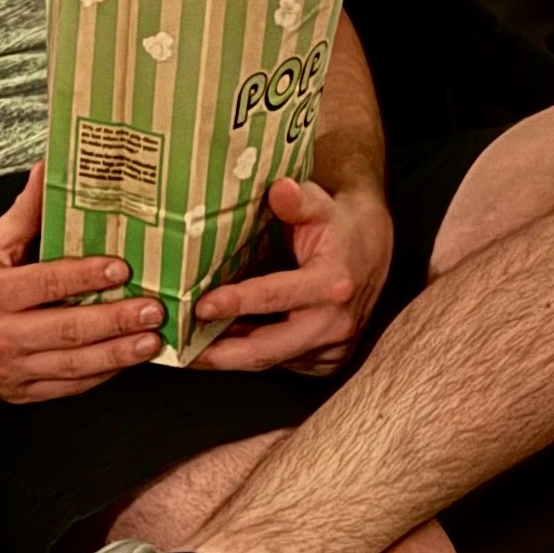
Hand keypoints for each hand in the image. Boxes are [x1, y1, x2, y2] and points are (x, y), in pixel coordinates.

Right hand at [0, 166, 166, 404]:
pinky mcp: (20, 393)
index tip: (121, 268)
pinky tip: (127, 361)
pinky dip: (101, 375)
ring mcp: (11, 370)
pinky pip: (68, 387)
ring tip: (151, 341)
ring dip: (117, 354)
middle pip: (66, 330)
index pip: (46, 283)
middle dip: (114, 321)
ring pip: (73, 366)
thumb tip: (52, 167)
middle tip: (151, 310)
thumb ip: (28, 211)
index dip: (85, 277)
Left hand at [189, 175, 393, 374]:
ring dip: (229, 357)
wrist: (373, 248)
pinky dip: (250, 356)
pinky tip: (221, 347)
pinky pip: (281, 362)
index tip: (200, 307)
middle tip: (180, 350)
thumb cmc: (339, 224)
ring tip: (189, 351)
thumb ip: (297, 200)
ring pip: (270, 360)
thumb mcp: (321, 205)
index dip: (235, 303)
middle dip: (221, 354)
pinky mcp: (327, 361)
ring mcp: (332, 347)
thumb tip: (280, 190)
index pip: (274, 297)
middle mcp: (334, 323)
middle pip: (267, 349)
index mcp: (331, 284)